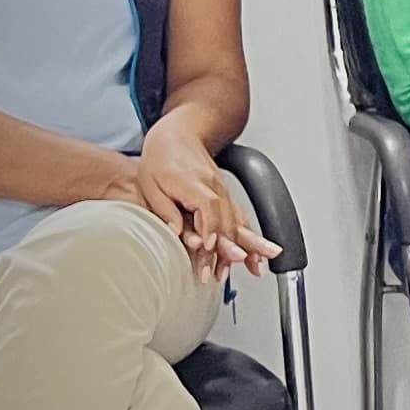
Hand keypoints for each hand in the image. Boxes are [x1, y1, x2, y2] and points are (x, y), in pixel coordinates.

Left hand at [127, 127, 278, 281]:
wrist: (179, 135)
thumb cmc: (161, 158)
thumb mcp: (151, 184)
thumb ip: (165, 210)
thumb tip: (176, 233)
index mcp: (194, 182)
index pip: (208, 207)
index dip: (210, 227)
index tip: (209, 246)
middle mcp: (215, 187)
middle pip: (227, 221)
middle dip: (227, 250)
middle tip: (223, 273)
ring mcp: (224, 192)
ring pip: (238, 222)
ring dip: (247, 248)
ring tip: (256, 268)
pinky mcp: (227, 196)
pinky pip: (241, 219)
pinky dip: (250, 239)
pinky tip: (258, 254)